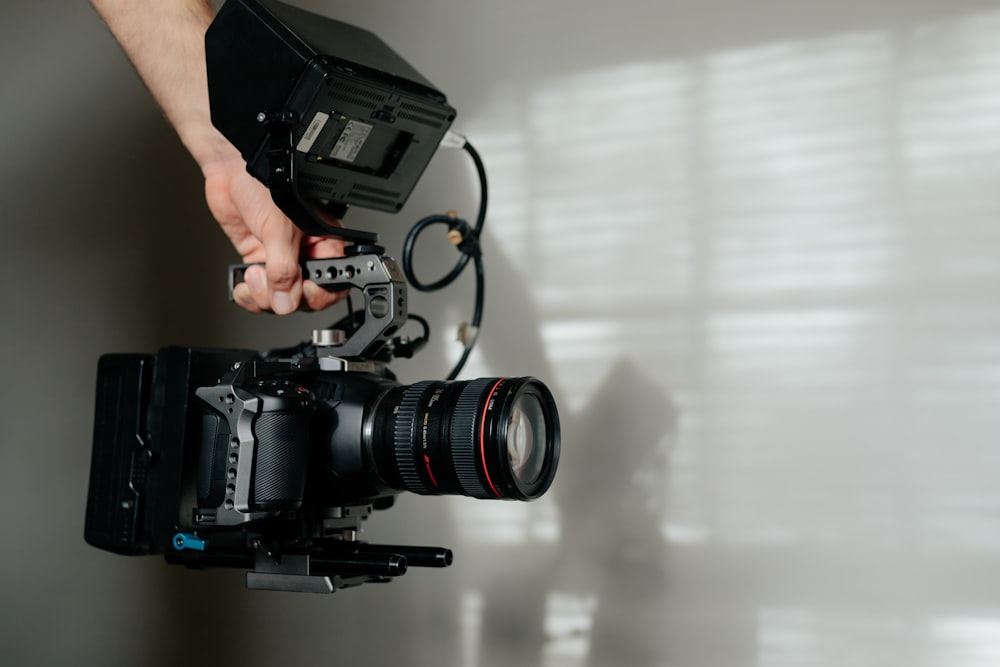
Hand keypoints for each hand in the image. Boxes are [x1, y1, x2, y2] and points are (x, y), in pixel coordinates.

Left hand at [202, 152, 345, 313]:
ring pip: (282, 299)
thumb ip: (283, 269)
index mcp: (326, 242)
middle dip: (286, 299)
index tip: (302, 292)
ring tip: (254, 278)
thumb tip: (286, 302)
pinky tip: (244, 285)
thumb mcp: (279, 229)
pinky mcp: (261, 262)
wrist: (230, 170)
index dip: (320, 294)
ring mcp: (283, 260)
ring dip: (264, 298)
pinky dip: (250, 295)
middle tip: (273, 288)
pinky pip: (261, 292)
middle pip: (307, 297)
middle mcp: (307, 254)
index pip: (335, 282)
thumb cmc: (263, 183)